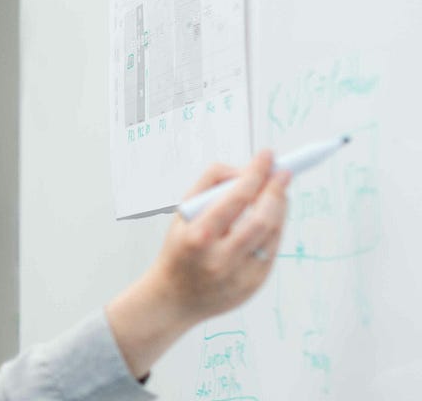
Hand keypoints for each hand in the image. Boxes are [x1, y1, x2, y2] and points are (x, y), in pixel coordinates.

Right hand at [105, 150, 291, 377]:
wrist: (172, 299)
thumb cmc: (178, 250)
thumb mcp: (181, 215)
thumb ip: (209, 186)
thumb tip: (244, 170)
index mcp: (198, 237)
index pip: (236, 199)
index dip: (256, 174)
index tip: (267, 156)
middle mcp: (220, 259)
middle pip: (263, 219)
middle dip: (276, 191)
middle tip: (283, 172)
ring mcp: (240, 275)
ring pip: (273, 233)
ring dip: (280, 207)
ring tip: (277, 192)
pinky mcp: (254, 285)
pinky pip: (272, 249)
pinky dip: (275, 229)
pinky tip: (270, 217)